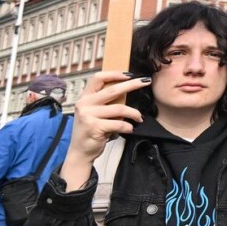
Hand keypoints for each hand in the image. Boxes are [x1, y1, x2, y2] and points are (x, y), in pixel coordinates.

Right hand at [61, 72, 150, 189]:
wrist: (80, 152)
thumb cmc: (91, 130)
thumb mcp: (94, 113)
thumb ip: (105, 102)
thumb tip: (126, 89)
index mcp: (85, 97)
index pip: (98, 78)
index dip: (114, 74)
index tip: (129, 74)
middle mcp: (84, 104)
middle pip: (113, 90)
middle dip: (132, 84)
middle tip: (146, 82)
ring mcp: (88, 115)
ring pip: (119, 108)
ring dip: (134, 113)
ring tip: (139, 118)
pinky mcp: (94, 127)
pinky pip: (118, 123)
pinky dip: (127, 126)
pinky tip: (129, 129)